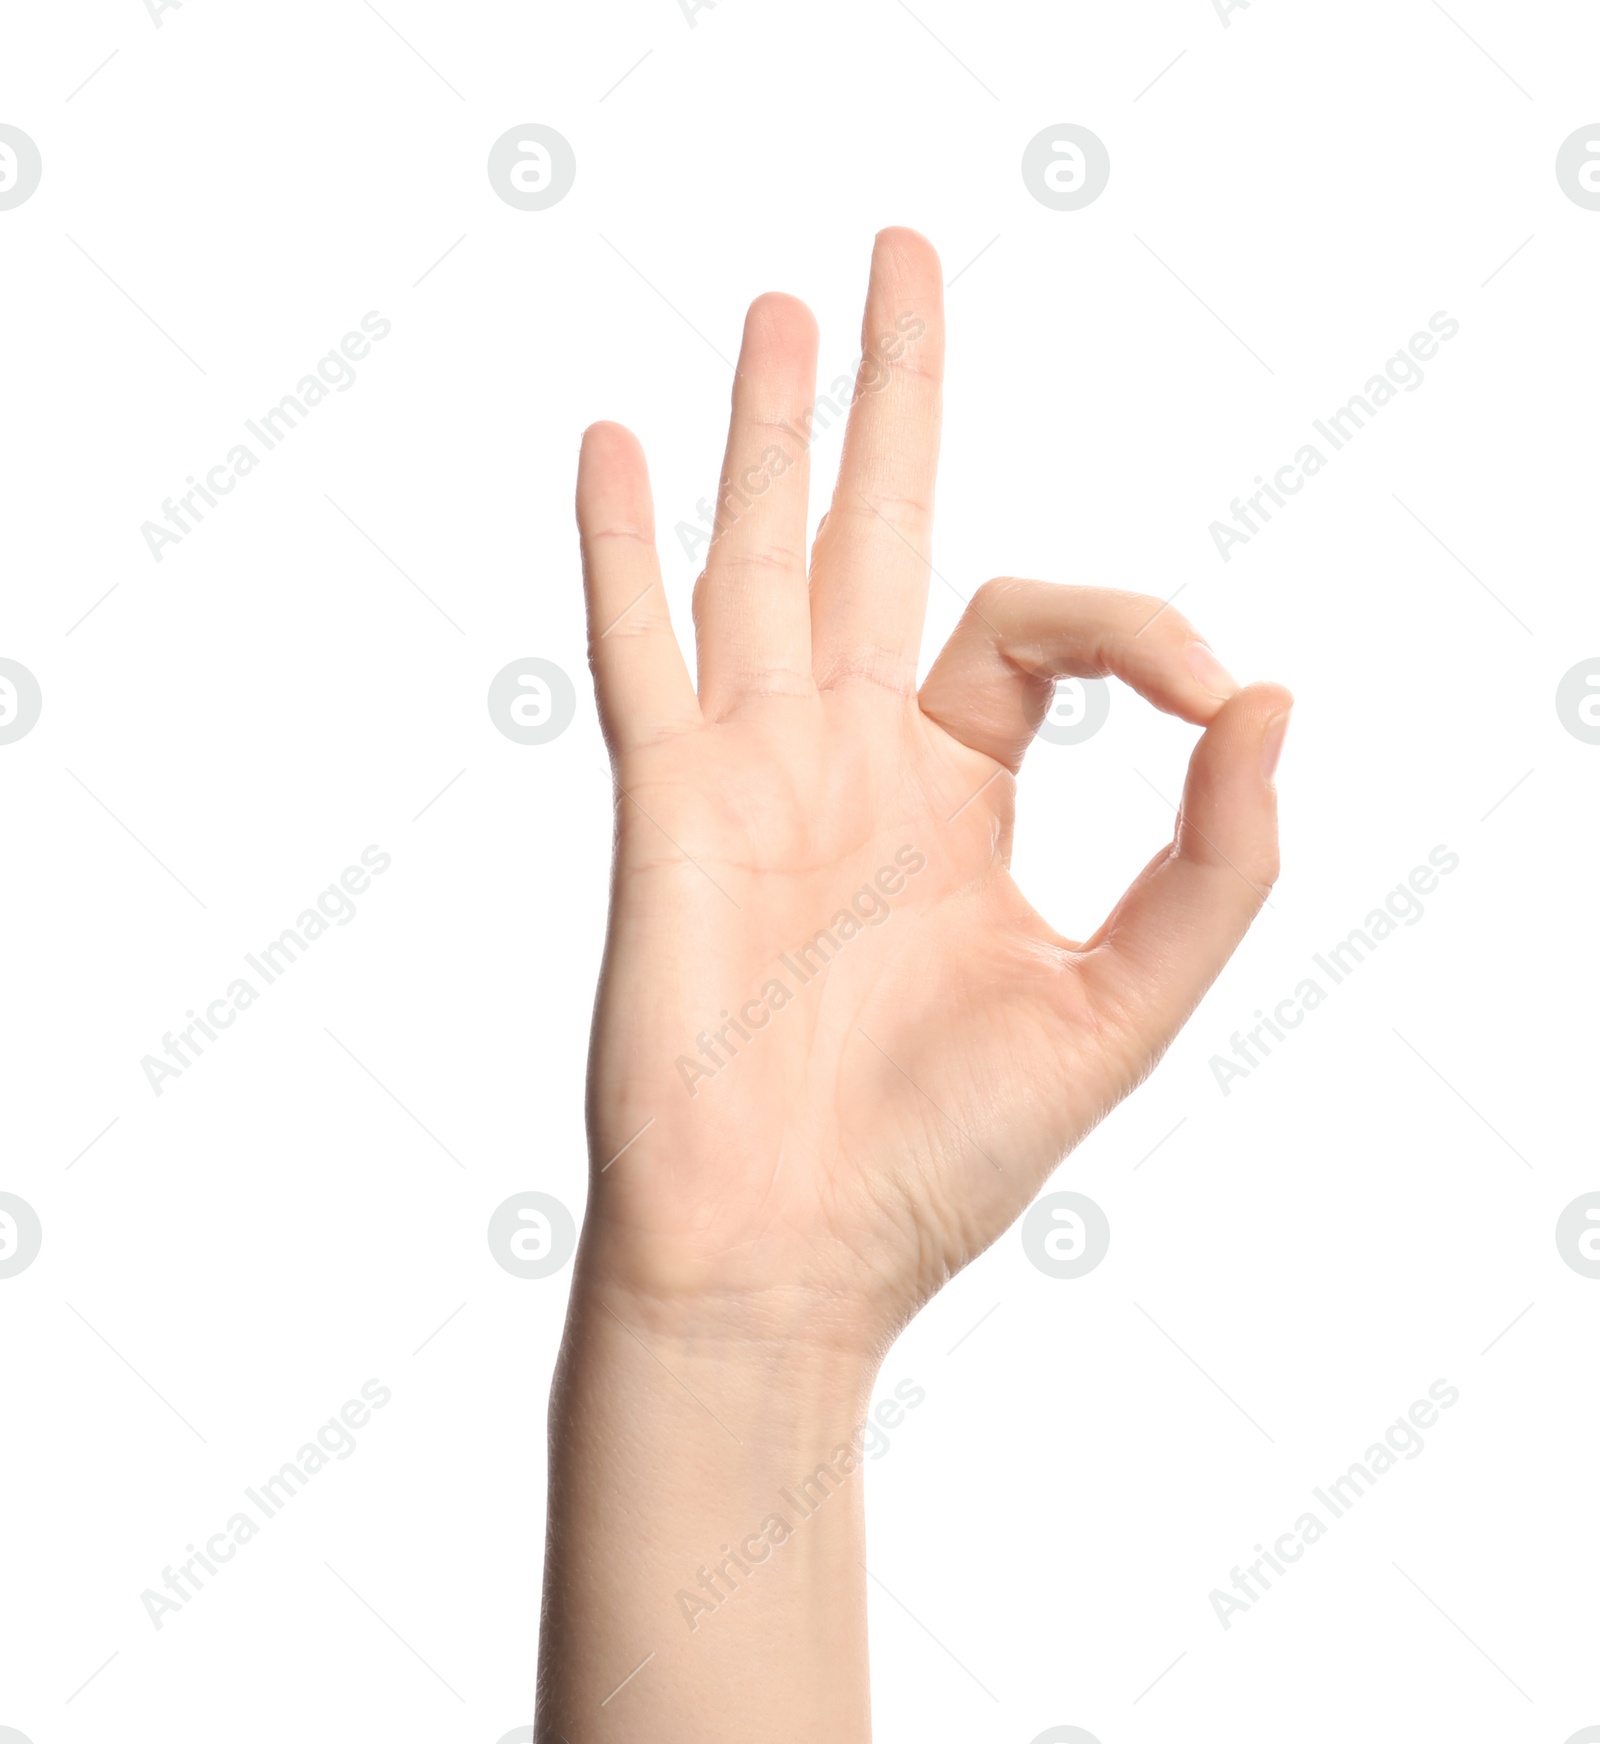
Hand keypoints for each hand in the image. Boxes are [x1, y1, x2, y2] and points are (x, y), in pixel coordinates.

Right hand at [573, 227, 1289, 1354]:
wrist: (786, 1260)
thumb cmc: (938, 1160)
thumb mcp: (1122, 1007)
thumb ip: (1213, 863)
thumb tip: (1277, 704)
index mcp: (957, 796)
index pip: (1041, 631)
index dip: (1138, 623)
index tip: (1206, 703)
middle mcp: (854, 761)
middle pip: (880, 536)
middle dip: (896, 396)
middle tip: (902, 254)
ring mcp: (754, 773)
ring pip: (760, 561)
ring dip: (769, 435)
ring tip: (781, 308)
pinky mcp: (671, 808)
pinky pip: (644, 653)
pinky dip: (625, 551)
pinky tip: (617, 445)